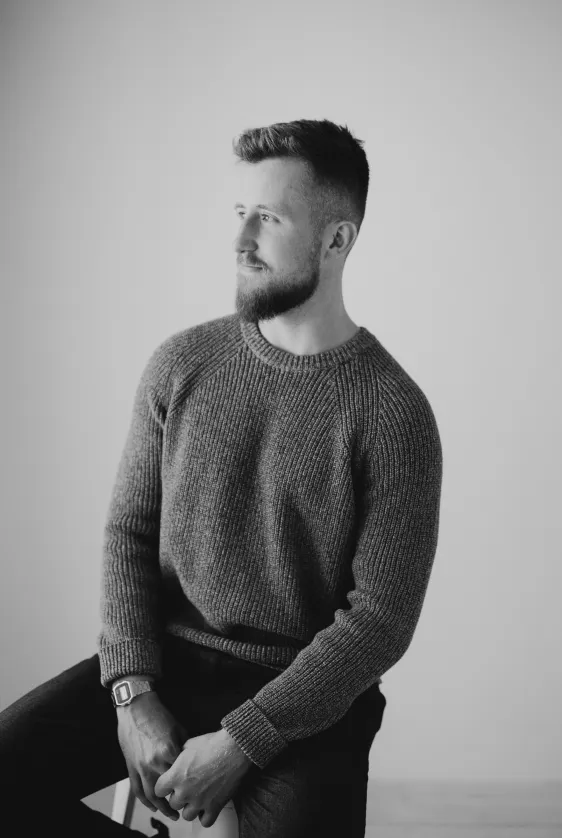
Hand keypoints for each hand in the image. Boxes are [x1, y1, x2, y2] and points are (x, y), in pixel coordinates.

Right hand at [116, 691, 188, 821]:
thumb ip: (185, 747)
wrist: (136, 707)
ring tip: (172, 814)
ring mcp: (141, 767)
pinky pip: (137, 790)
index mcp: (168, 751)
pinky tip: (153, 806)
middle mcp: (154, 762)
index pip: (182, 774)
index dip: (191, 783)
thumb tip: (193, 760)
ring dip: (162, 808)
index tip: (198, 789)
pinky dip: (145, 801)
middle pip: (168, 789)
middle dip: (179, 799)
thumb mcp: (178, 729)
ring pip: (152, 796)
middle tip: (188, 806)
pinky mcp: (131, 768)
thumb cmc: (158, 715)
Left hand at [154, 728, 252, 827]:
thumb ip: (178, 758)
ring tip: (197, 798)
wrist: (233, 748)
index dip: (164, 786)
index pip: (158, 791)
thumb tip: (175, 762)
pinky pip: (205, 822)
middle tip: (187, 787)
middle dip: (179, 796)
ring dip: (190, 807)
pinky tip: (207, 807)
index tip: (170, 783)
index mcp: (175, 776)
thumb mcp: (188, 744)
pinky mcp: (215, 806)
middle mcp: (185, 792)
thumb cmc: (211, 743)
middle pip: (173, 804)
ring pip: (187, 816)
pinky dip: (205, 816)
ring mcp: (200, 801)